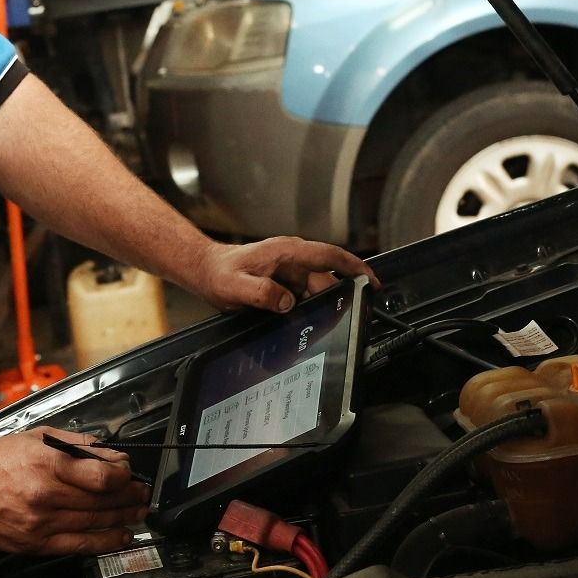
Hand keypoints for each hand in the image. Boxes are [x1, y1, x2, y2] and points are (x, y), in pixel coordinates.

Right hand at [0, 427, 149, 554]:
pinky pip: (78, 545)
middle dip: (129, 498)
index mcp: (47, 464)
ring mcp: (40, 523)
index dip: (123, 477)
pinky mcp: (34, 544)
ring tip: (138, 514)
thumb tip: (108, 454)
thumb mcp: (35, 437)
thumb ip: (75, 445)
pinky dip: (104, 542)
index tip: (129, 474)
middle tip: (142, 495)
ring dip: (123, 519)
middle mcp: (45, 495)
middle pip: (102, 502)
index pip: (101, 476)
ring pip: (94, 524)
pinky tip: (121, 536)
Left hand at [191, 236, 377, 312]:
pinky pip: (306, 295)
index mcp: (287, 252)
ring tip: (324, 325)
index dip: (355, 267)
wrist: (206, 270)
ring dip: (323, 306)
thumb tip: (287, 302)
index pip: (330, 256)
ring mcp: (290, 270)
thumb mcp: (235, 286)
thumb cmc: (219, 273)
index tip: (371, 281)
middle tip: (349, 321)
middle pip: (327, 279)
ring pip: (317, 289)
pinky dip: (310, 308)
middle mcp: (293, 258)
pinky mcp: (286, 281)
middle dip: (341, 298)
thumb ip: (261, 293)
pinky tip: (307, 322)